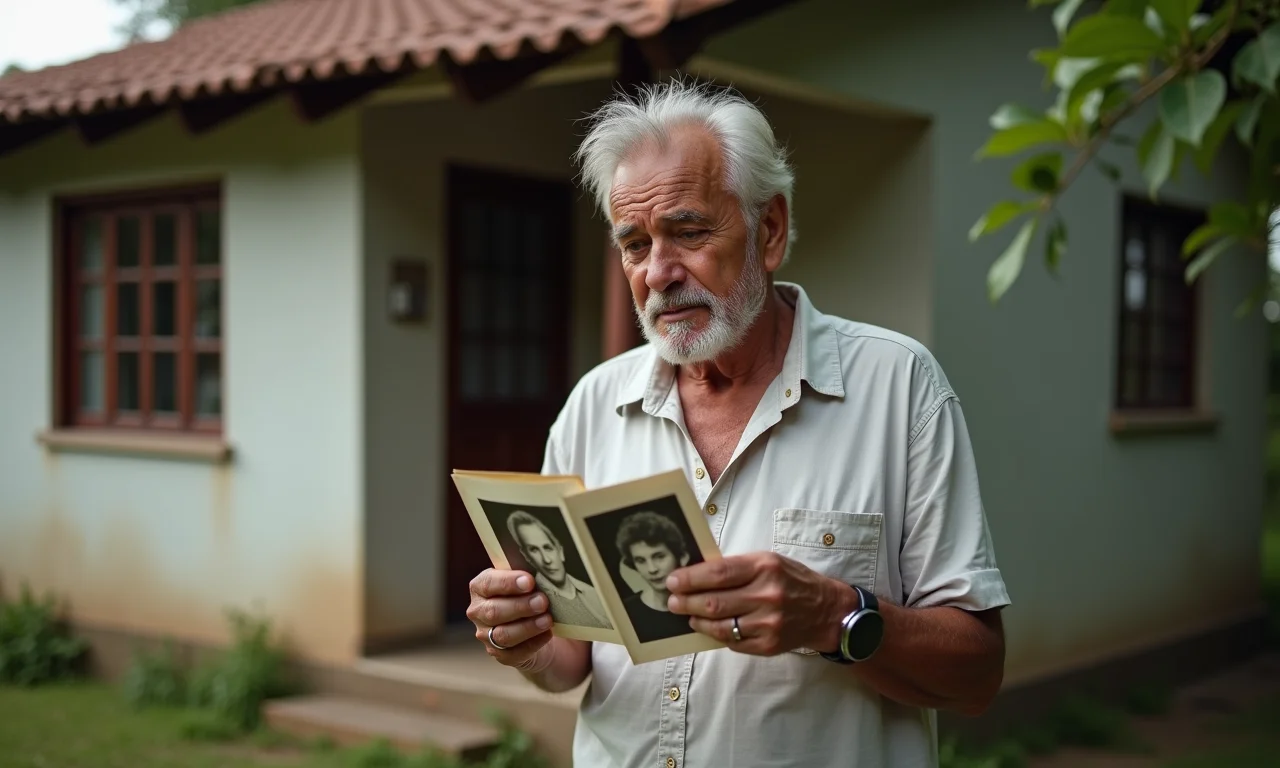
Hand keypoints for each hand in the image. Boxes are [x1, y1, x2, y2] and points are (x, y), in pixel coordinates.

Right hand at [466, 569, 554, 667]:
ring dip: (527, 626)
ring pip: (503, 634)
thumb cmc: (527, 595)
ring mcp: (486, 635)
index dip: (508, 582)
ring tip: (547, 619)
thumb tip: (545, 572)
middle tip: (542, 601)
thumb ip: (527, 577)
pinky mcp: (499, 654)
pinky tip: (547, 634)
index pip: (488, 583)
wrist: (532, 625)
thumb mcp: (524, 582)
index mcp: (480, 587)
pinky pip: (515, 652)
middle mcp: (478, 612)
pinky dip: (533, 643)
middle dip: (520, 606)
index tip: (529, 581)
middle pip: (494, 611)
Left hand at [666, 552, 854, 655]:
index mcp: (765, 568)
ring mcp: (768, 624)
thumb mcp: (768, 561)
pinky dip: (716, 634)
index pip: (718, 573)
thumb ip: (737, 567)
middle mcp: (767, 596)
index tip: (672, 581)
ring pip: (720, 625)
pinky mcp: (768, 645)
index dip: (690, 578)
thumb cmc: (792, 581)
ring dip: (697, 620)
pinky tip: (708, 627)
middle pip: (714, 602)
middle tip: (672, 600)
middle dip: (686, 602)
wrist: (826, 611)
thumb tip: (697, 575)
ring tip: (687, 614)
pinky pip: (733, 642)